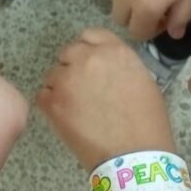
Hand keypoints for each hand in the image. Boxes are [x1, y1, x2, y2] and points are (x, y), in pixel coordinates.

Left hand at [38, 28, 174, 170]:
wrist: (135, 155)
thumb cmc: (147, 122)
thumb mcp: (142, 80)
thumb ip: (119, 65)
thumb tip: (104, 67)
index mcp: (114, 51)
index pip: (90, 36)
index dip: (88, 50)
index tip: (90, 65)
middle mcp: (88, 59)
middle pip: (68, 53)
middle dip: (72, 68)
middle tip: (81, 90)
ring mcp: (67, 79)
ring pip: (53, 75)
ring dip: (60, 87)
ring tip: (76, 109)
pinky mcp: (52, 102)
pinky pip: (43, 96)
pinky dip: (50, 106)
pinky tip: (66, 119)